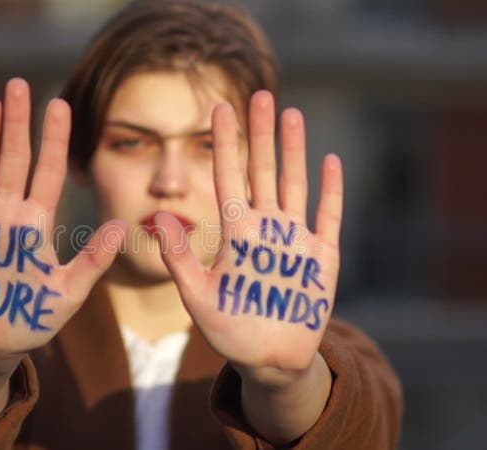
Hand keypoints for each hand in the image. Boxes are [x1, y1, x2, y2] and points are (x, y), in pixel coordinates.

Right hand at [0, 78, 125, 370]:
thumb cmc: (34, 319)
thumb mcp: (70, 291)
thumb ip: (94, 259)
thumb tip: (122, 224)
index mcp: (36, 224)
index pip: (47, 171)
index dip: (53, 139)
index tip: (59, 104)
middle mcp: (7, 216)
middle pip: (13, 159)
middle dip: (17, 123)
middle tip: (18, 84)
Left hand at [155, 91, 342, 382]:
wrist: (269, 360)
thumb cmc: (229, 331)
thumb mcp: (197, 295)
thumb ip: (180, 258)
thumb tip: (156, 219)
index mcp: (235, 233)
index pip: (228, 177)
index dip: (225, 143)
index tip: (219, 107)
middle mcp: (264, 228)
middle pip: (262, 171)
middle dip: (260, 133)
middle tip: (260, 94)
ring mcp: (294, 239)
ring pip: (294, 184)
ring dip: (294, 150)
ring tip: (292, 114)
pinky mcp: (322, 257)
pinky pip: (327, 217)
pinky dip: (330, 191)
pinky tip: (330, 161)